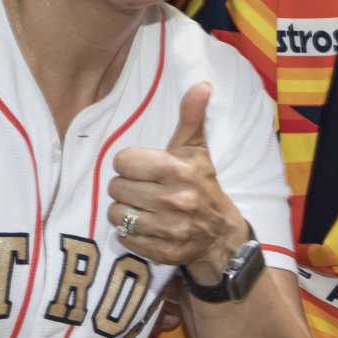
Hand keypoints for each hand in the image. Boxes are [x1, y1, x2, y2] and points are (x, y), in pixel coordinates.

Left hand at [107, 85, 251, 275]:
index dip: (130, 165)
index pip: (122, 161)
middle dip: (126, 188)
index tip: (144, 170)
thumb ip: (192, 117)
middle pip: (116, 188)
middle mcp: (174, 200)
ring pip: (116, 215)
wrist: (221, 235)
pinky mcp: (163, 253)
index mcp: (177, 170)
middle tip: (143, 190)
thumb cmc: (203, 186)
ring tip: (141, 209)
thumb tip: (202, 85)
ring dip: (123, 212)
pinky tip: (146, 228)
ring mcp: (169, 229)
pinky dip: (131, 234)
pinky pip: (125, 239)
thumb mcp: (197, 151)